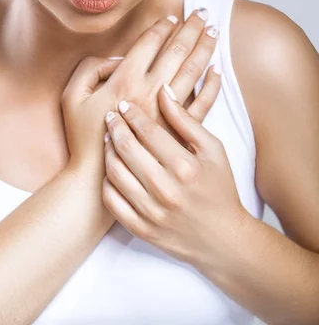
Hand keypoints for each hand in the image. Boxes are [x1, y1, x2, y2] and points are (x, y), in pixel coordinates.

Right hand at [62, 9, 216, 186]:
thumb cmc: (82, 138)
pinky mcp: (177, 131)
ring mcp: (166, 112)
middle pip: (177, 52)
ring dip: (204, 49)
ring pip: (192, 72)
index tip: (173, 16)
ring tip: (214, 31)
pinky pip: (201, 103)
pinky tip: (217, 70)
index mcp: (124, 81)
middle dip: (191, 29)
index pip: (149, 45)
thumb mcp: (71, 97)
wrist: (98, 180)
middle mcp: (149, 92)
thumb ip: (89, 69)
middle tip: (204, 12)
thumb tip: (117, 59)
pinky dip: (211, 85)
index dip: (162, 27)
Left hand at [102, 75, 245, 267]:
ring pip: (115, 172)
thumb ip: (186, 119)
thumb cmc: (220, 189)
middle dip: (114, 127)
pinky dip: (107, 182)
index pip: (148, 131)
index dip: (132, 113)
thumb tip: (163, 91)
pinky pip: (112, 201)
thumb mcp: (213, 149)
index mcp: (185, 166)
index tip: (123, 104)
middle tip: (110, 116)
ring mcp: (151, 212)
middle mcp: (165, 189)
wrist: (223, 239)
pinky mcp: (141, 229)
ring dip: (107, 151)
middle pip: (126, 148)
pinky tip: (110, 169)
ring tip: (108, 138)